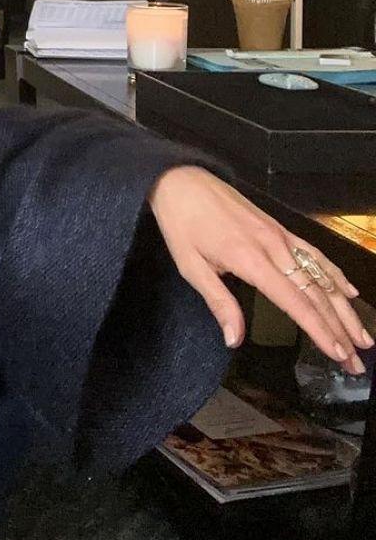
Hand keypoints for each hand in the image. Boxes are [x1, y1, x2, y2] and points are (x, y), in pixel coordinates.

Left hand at [148, 165, 372, 374]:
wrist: (182, 180)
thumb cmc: (182, 224)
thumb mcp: (190, 267)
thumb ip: (219, 303)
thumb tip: (234, 340)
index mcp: (251, 260)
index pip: (296, 302)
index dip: (320, 330)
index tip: (338, 354)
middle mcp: (274, 247)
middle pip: (316, 293)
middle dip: (340, 328)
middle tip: (357, 359)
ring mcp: (280, 235)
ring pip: (322, 274)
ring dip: (345, 307)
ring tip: (363, 336)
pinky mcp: (279, 228)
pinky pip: (314, 252)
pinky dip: (334, 273)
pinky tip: (348, 291)